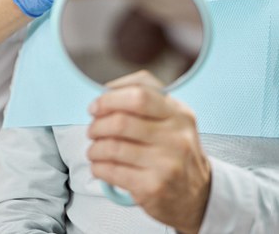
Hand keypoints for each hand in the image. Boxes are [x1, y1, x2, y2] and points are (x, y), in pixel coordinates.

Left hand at [87, 70, 210, 233]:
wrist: (197, 195)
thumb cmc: (174, 150)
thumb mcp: (171, 118)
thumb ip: (144, 99)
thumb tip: (106, 93)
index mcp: (179, 114)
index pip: (139, 94)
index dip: (109, 98)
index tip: (96, 106)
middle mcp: (176, 137)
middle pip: (121, 122)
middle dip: (97, 125)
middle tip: (92, 130)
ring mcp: (167, 164)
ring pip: (113, 147)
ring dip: (94, 148)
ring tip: (94, 150)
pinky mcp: (153, 187)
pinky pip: (112, 171)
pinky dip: (98, 167)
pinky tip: (99, 166)